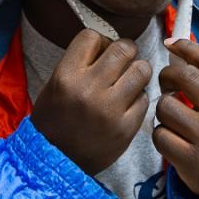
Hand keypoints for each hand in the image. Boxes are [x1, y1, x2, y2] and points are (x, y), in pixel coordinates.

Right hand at [32, 30, 150, 175]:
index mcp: (66, 76)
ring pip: (142, 70)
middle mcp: (89, 89)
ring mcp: (110, 109)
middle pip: (123, 48)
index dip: (99, 41)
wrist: (56, 162)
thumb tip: (109, 43)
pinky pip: (144, 98)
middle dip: (124, 52)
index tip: (100, 51)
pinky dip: (138, 98)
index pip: (92, 36)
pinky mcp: (126, 128)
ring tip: (127, 82)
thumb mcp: (55, 84)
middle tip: (121, 62)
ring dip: (136, 72)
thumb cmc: (54, 120)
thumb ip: (80, 62)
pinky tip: (126, 105)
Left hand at [153, 39, 198, 198]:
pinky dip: (160, 135)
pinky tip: (172, 140)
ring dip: (163, 110)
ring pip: (166, 106)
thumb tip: (182, 48)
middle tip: (167, 84)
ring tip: (174, 119)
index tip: (171, 43)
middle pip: (184, 77)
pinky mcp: (190, 161)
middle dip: (167, 76)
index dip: (187, 47)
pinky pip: (159, 134)